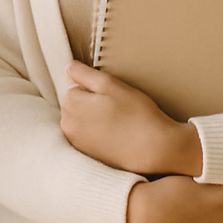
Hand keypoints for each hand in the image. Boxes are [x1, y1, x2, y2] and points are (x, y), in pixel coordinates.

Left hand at [60, 61, 201, 175]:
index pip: (73, 85)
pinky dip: (95, 131)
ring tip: (116, 119)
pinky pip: (85, 135)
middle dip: (90, 100)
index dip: (93, 86)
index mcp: (72, 104)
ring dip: (92, 115)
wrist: (154, 150)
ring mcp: (76, 141)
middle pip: (74, 102)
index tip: (110, 93)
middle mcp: (68, 124)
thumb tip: (68, 67)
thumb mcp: (111, 85)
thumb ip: (85, 74)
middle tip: (115, 106)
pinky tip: (114, 132)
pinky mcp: (86, 154)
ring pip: (79, 118)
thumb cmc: (136, 114)